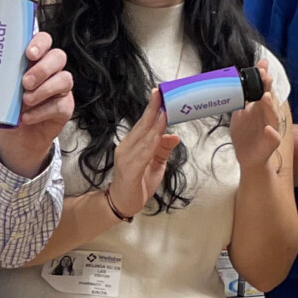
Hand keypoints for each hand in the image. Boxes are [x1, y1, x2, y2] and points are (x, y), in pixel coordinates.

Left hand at [0, 32, 74, 177]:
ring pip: (65, 79)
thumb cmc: (7, 105)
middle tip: (25, 82)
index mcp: (34, 59)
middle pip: (58, 57)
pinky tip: (27, 116)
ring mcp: (60, 88)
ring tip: (25, 100)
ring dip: (44, 89)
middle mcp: (51, 70)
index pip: (44, 41)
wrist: (16, 136)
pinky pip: (60, 104)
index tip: (29, 53)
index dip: (40, 43)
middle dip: (42, 68)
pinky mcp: (65, 107)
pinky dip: (42, 111)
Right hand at [104, 89, 176, 219]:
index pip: (143, 123)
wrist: (122, 204)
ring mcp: (126, 158)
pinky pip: (143, 155)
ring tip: (165, 110)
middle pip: (142, 125)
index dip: (152, 108)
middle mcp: (126, 147)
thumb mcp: (155, 165)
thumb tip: (175, 136)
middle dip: (153, 109)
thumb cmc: (137, 183)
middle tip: (161, 93)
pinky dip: (151, 143)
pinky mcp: (129, 170)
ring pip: (143, 137)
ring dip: (155, 123)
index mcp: (132, 144)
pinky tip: (158, 135)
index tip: (159, 93)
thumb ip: (162, 150)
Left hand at [229, 57, 287, 176]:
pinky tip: (268, 129)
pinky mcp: (271, 143)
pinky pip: (274, 138)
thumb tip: (232, 82)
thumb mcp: (240, 115)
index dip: (263, 77)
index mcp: (260, 107)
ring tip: (264, 97)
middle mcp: (268, 115)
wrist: (247, 158)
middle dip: (267, 87)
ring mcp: (271, 129)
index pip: (263, 89)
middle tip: (264, 76)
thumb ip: (240, 100)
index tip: (261, 65)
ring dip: (269, 106)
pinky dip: (272, 133)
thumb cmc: (245, 135)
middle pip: (269, 99)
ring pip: (273, 116)